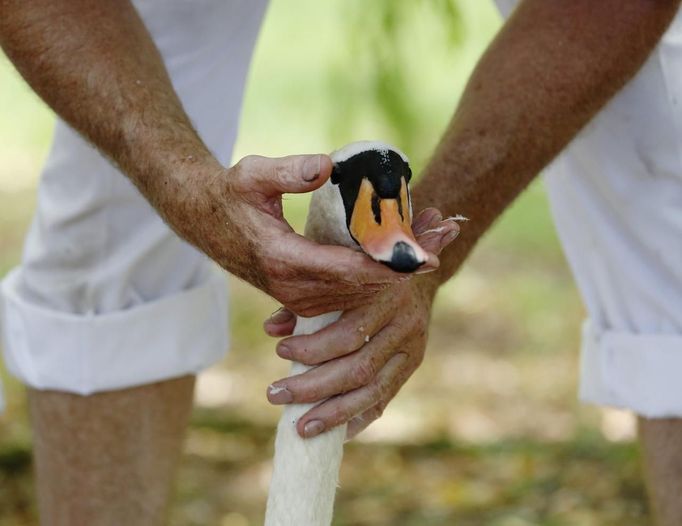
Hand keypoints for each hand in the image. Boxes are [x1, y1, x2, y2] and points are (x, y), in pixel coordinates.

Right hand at [167, 154, 429, 315]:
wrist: (207, 221)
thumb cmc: (232, 195)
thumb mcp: (252, 175)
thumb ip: (286, 171)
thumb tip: (326, 166)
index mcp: (284, 260)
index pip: (350, 268)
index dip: (392, 262)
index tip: (428, 253)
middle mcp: (296, 288)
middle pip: (365, 281)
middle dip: (407, 259)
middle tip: (445, 230)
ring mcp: (300, 297)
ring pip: (362, 290)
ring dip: (399, 265)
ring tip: (435, 233)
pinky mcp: (304, 297)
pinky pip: (351, 291)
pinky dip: (380, 271)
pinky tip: (404, 251)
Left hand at [264, 208, 458, 437]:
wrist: (416, 271)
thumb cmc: (362, 274)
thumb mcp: (336, 278)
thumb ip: (305, 302)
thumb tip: (270, 328)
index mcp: (382, 296)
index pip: (348, 334)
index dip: (313, 348)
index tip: (280, 352)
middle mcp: (402, 323)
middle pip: (358, 368)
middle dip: (313, 387)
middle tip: (275, 395)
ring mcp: (412, 346)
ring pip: (373, 391)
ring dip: (334, 413)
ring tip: (299, 427)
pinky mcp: (413, 362)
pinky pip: (386, 398)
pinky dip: (360, 418)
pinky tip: (336, 432)